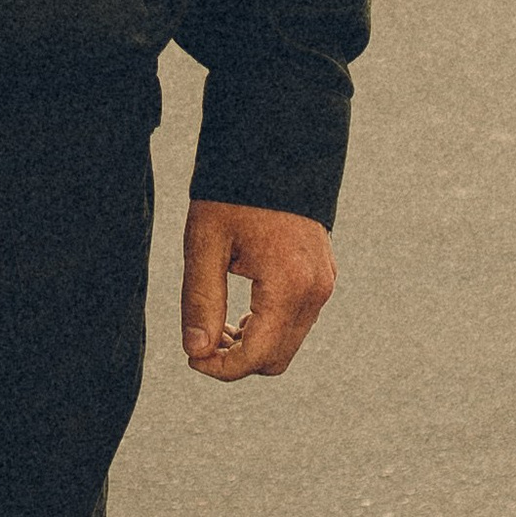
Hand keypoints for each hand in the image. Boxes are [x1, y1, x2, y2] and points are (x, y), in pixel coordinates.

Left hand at [181, 199, 334, 381]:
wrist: (275, 148)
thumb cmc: (234, 193)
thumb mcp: (205, 242)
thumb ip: (201, 300)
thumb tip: (196, 351)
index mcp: (289, 284)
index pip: (257, 356)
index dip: (221, 368)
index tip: (191, 358)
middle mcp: (315, 290)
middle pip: (276, 359)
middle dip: (235, 360)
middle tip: (199, 340)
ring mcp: (324, 284)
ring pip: (288, 344)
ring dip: (251, 345)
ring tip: (215, 321)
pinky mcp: (323, 278)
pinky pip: (298, 322)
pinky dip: (268, 328)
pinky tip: (240, 310)